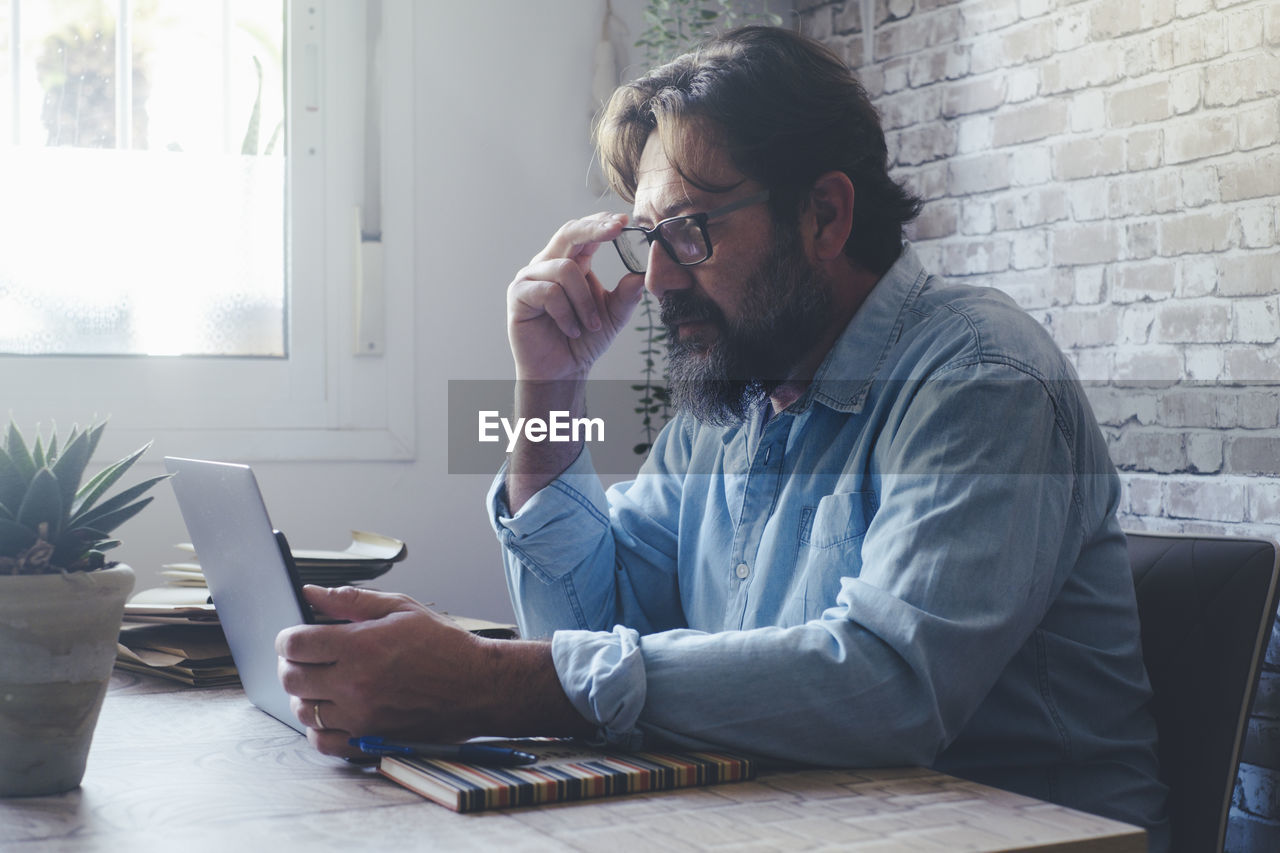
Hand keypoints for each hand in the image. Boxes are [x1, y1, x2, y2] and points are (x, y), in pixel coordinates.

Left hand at [276, 586, 495, 757]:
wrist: (478, 687)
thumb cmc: (443, 645)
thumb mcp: (402, 609)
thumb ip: (352, 601)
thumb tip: (311, 592)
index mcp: (361, 646)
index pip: (295, 643)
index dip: (287, 638)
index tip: (294, 637)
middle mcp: (356, 683)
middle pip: (292, 677)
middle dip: (291, 664)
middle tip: (304, 659)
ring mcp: (361, 716)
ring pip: (302, 710)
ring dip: (304, 695)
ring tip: (321, 683)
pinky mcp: (370, 740)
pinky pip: (322, 742)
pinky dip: (317, 728)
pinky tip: (330, 712)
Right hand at [507, 213, 646, 380]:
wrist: (562, 371)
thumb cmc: (584, 340)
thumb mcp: (614, 316)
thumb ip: (627, 294)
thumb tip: (643, 274)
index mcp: (572, 262)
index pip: (585, 233)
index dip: (602, 223)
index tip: (625, 220)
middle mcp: (549, 264)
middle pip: (569, 232)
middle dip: (594, 229)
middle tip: (618, 229)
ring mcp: (531, 278)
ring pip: (564, 268)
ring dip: (584, 301)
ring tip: (590, 325)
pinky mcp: (518, 295)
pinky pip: (548, 292)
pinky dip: (566, 313)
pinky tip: (571, 330)